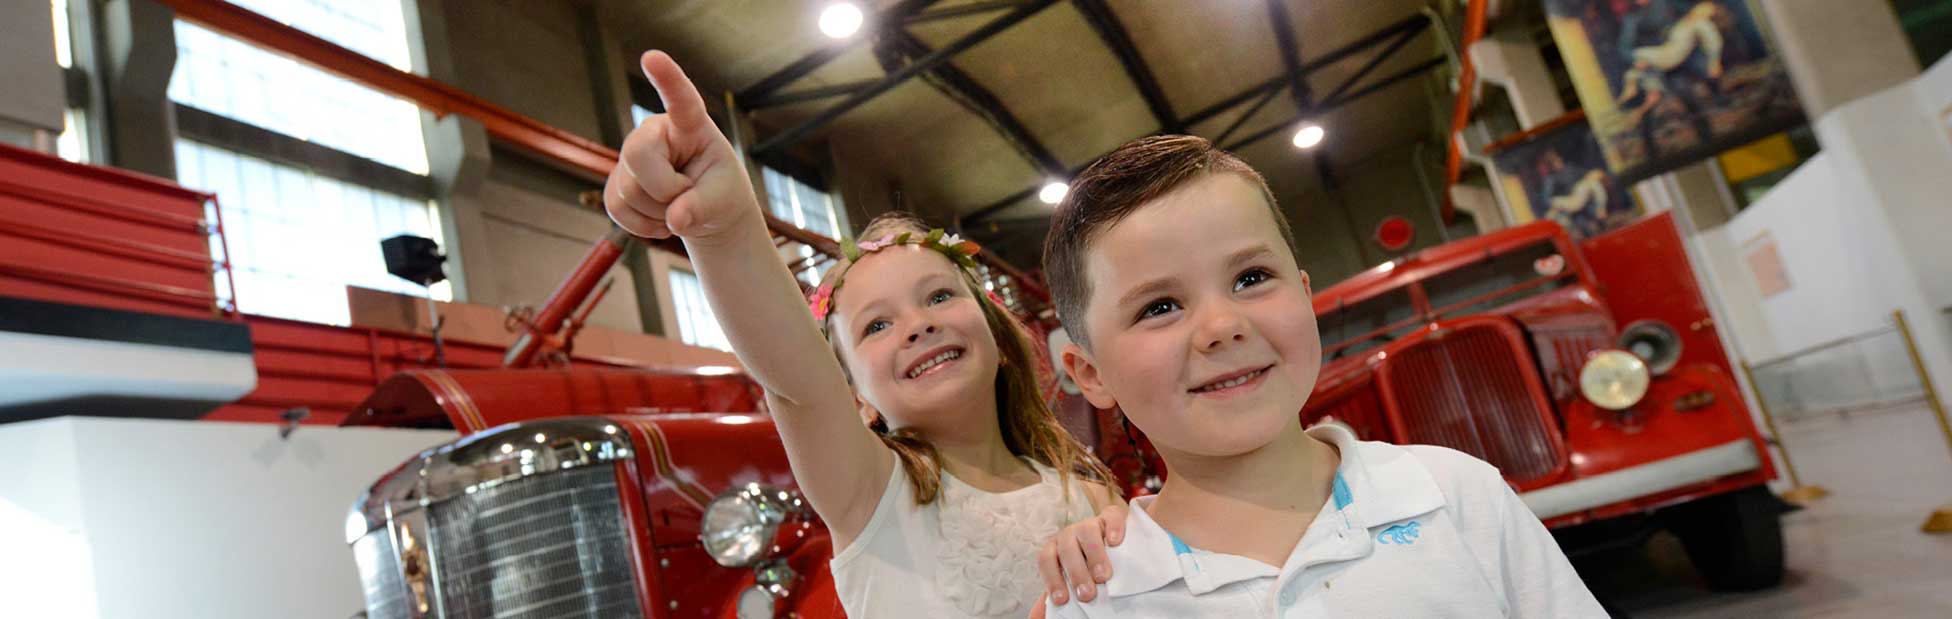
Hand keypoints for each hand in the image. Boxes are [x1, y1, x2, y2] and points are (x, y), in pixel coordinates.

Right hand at [604, 51, 757, 243]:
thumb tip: (676, 219)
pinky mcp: (616, 181)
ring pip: (628, 189)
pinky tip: (661, 219)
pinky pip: (616, 208)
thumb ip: (702, 207)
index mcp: (690, 125)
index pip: (681, 100)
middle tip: (688, 193)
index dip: (667, 79)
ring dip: (658, 212)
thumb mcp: (724, 199)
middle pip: (637, 155)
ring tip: (679, 204)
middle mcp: (654, 132)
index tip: (652, 57)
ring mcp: (631, 156)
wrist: (706, 212)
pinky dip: (641, 225)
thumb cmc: (720, 193)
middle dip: (664, 189)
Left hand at [1036, 502, 1128, 606]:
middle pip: (1066, 549)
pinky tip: (1115, 543)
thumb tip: (1036, 618)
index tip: (1062, 600)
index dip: (1052, 580)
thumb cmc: (1088, 566)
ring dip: (1094, 555)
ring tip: (1103, 576)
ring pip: (1087, 532)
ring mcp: (1090, 523)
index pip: (1046, 560)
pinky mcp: (1112, 516)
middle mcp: (1069, 534)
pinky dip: (1114, 528)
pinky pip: (1111, 517)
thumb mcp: (1072, 580)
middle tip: (1087, 595)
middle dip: (1076, 573)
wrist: (1111, 541)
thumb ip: (1059, 594)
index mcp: (1055, 549)